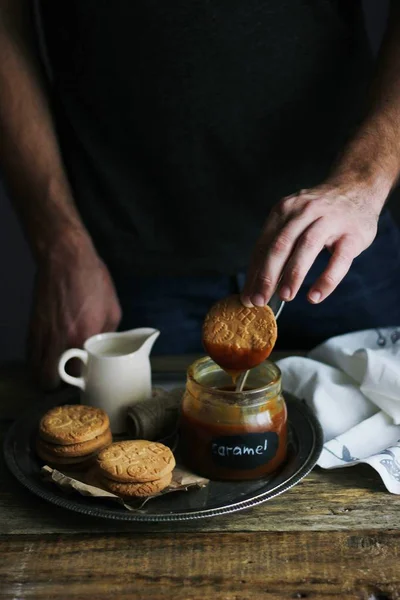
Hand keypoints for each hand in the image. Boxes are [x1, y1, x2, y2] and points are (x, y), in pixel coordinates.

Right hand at [28, 234, 121, 389]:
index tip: (86, 377)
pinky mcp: (32, 326)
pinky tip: (46, 356)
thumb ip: (109, 334)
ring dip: (45, 374)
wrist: (65, 258)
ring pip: (35, 369)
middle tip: (68, 378)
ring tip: (56, 371)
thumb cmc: (93, 281)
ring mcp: (42, 334)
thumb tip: (105, 347)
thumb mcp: (113, 309)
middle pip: (49, 379)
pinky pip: (30, 353)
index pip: (78, 373)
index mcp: (84, 337)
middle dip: (57, 384)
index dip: (81, 380)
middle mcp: (60, 339)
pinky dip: (36, 360)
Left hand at [241, 181, 382, 306]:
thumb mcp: (294, 220)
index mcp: (284, 210)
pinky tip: (314, 296)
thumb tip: (256, 285)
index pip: (264, 245)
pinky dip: (326, 280)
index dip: (253, 273)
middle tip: (259, 300)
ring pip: (307, 247)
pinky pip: (339, 260)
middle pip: (281, 245)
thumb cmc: (319, 213)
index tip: (247, 297)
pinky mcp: (353, 234)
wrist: (357, 187)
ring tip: (285, 297)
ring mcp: (330, 220)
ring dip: (293, 275)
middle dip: (267, 276)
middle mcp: (305, 211)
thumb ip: (277, 247)